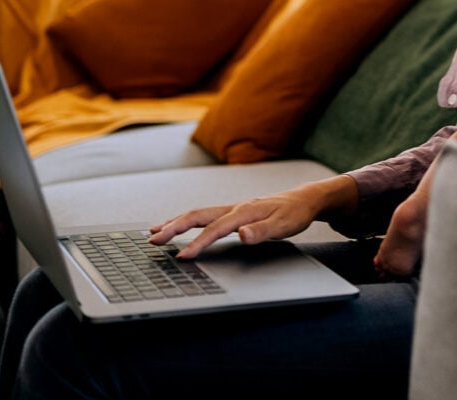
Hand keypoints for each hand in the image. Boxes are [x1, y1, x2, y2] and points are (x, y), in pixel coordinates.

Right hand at [149, 176, 358, 258]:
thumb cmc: (294, 214)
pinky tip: (177, 226)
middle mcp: (234, 207)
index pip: (216, 229)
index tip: (182, 256)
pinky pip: (204, 214)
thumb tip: (242, 235)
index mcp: (244, 212)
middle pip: (198, 215)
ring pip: (198, 213)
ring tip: (154, 231)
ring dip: (175, 221)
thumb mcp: (284, 226)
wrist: (304, 199)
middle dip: (174, 227)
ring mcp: (232, 208)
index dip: (198, 243)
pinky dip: (186, 220)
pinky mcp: (232, 211)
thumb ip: (263, 232)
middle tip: (153, 239)